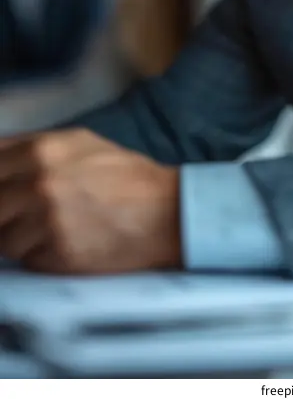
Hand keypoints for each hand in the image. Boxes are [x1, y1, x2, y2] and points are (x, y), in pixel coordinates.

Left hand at [0, 129, 180, 273]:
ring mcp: (46, 218)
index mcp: (41, 149)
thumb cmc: (123, 176)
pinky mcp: (56, 252)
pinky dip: (39, 256)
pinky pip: (25, 260)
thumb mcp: (79, 144)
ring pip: (3, 239)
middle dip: (5, 214)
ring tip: (54, 230)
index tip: (7, 194)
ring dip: (20, 239)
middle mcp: (38, 181)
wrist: (164, 211)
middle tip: (28, 216)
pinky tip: (66, 243)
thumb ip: (32, 150)